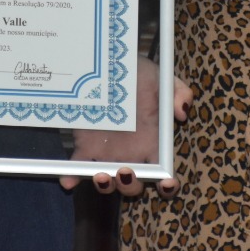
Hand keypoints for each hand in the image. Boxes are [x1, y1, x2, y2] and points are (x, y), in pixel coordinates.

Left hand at [59, 57, 192, 196]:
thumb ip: (176, 91)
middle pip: (134, 183)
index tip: (165, 183)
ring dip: (105, 185)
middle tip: (125, 172)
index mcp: (153, 141)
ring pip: (108, 181)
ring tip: (101, 175)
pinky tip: (67, 181)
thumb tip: (181, 113)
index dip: (167, 183)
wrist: (106, 65)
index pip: (164, 170)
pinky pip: (78, 166)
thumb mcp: (158, 76)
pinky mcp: (85, 146)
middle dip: (131, 185)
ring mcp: (108, 152)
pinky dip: (72, 177)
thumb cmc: (137, 73)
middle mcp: (131, 152)